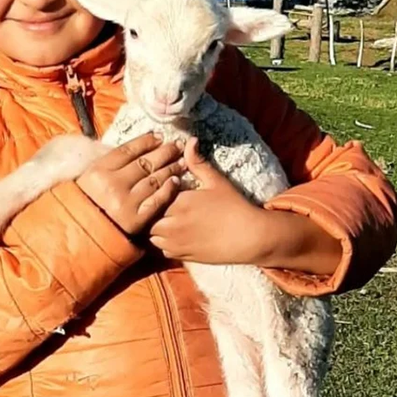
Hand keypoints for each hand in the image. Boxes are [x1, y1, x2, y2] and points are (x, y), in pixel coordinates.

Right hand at [75, 133, 185, 235]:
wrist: (80, 237)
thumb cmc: (83, 205)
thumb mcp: (87, 179)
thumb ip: (108, 164)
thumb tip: (133, 148)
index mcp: (98, 171)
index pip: (128, 150)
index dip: (145, 141)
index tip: (158, 136)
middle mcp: (112, 185)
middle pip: (145, 163)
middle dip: (164, 152)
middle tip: (177, 145)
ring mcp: (125, 203)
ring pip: (154, 179)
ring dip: (171, 168)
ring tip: (181, 161)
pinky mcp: (136, 220)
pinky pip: (157, 200)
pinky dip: (168, 189)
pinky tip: (176, 181)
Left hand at [149, 138, 341, 274]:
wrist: (249, 237)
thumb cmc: (234, 206)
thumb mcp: (216, 180)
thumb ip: (197, 162)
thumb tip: (189, 140)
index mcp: (178, 202)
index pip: (152, 195)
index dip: (156, 191)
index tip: (165, 188)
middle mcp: (171, 223)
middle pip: (147, 216)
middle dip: (152, 210)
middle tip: (163, 204)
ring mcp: (175, 242)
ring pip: (151, 234)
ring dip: (156, 226)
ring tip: (168, 219)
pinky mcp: (182, 256)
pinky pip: (162, 249)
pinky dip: (165, 242)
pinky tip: (177, 234)